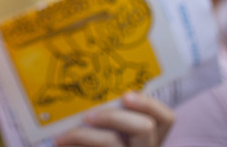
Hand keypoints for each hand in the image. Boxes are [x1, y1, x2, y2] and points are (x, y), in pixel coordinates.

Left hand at [53, 91, 173, 146]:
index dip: (150, 104)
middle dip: (113, 117)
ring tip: (62, 136)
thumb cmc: (92, 140)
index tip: (125, 95)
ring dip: (85, 136)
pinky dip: (76, 143)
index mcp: (148, 137)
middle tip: (87, 115)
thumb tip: (89, 85)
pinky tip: (61, 142)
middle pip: (145, 128)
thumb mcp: (107, 126)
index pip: (166, 119)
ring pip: (114, 142)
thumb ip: (108, 112)